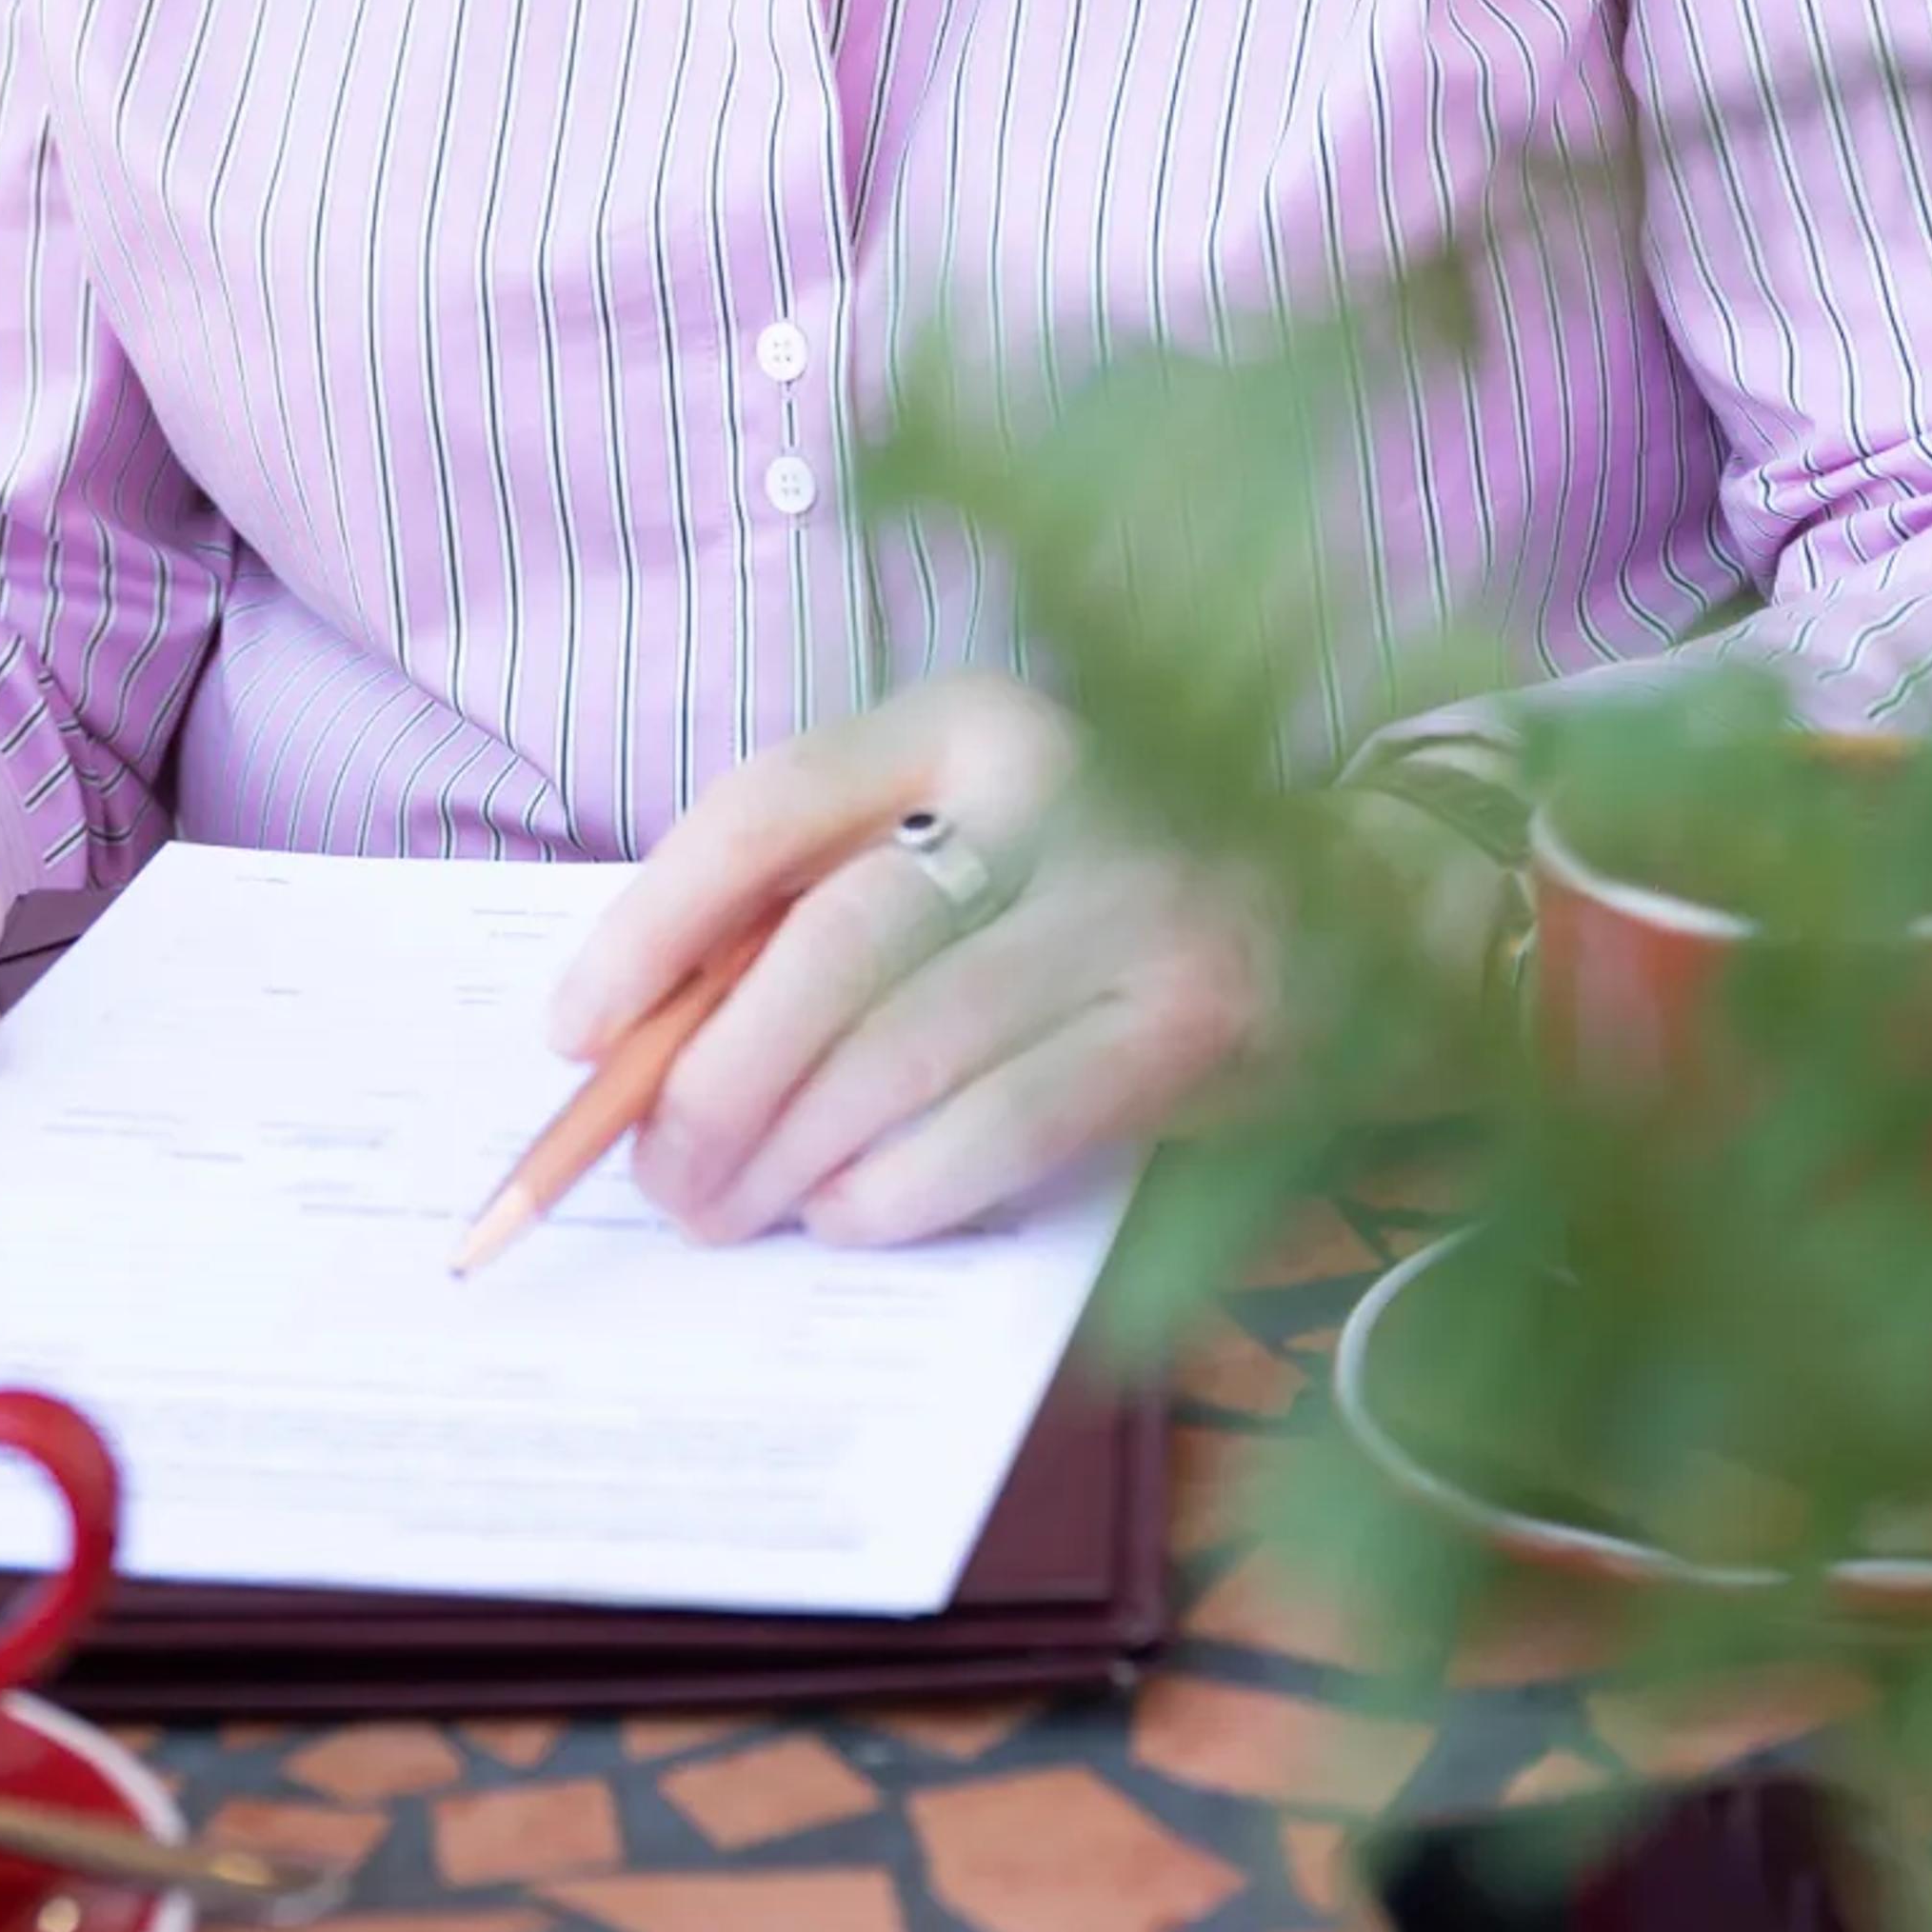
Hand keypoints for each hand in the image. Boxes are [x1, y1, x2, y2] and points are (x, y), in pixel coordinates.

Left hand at [551, 672, 1260, 1247]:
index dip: (649, 925)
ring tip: (730, 1210)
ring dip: (791, 1154)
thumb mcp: (964, 835)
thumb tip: (645, 1040)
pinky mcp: (1198, 1022)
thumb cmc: (1095, 886)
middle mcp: (1052, 784)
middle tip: (659, 1173)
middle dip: (714, 1078)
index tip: (572, 1034)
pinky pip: (1009, 1124)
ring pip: (908, 1048)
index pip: (768, 805)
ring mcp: (1138, 901)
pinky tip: (850, 1215)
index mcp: (962, 716)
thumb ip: (825, 900)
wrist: (1358, 909)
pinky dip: (904, 1187)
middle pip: (830, 945)